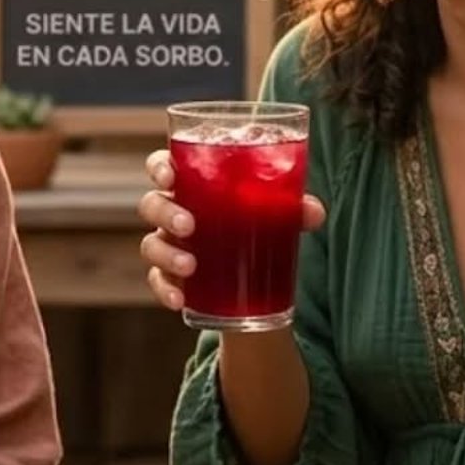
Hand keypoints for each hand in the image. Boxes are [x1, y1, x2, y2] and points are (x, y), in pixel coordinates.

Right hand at [136, 149, 325, 313]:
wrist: (252, 269)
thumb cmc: (256, 220)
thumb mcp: (276, 212)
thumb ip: (294, 208)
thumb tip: (314, 213)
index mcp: (193, 183)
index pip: (162, 165)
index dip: (159, 167)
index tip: (171, 176)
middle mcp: (174, 210)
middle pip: (152, 203)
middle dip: (166, 213)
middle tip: (190, 225)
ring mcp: (169, 244)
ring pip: (150, 244)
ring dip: (166, 253)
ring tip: (190, 265)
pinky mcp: (171, 276)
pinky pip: (158, 281)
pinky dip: (165, 290)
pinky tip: (179, 300)